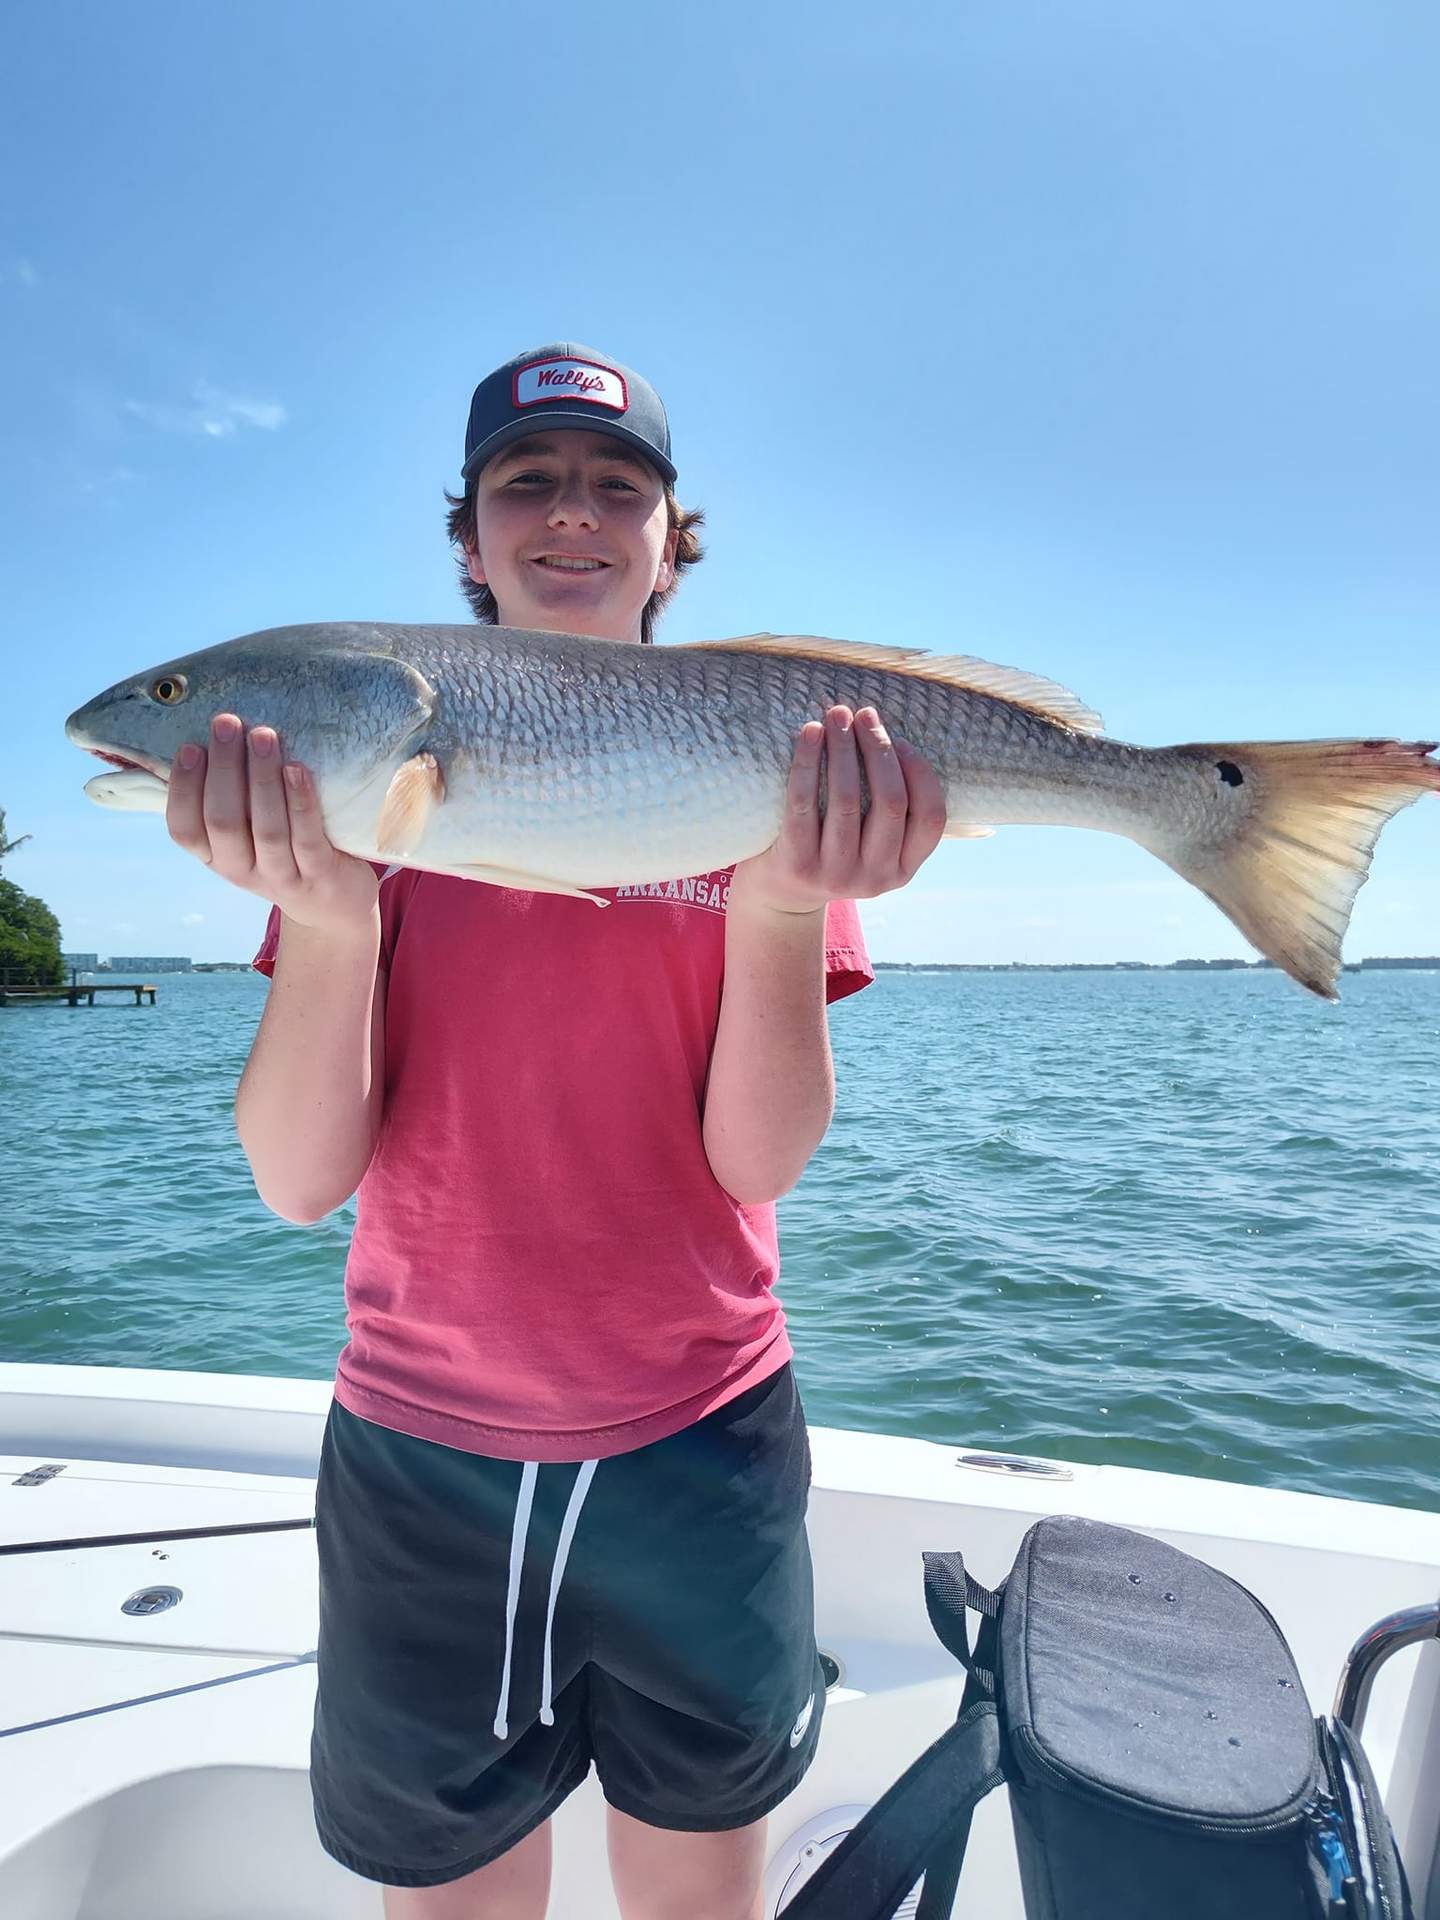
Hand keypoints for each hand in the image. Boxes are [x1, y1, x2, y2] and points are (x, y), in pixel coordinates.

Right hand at [166, 713, 379, 935]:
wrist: (334, 906)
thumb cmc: (286, 852)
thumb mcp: (248, 835)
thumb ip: (231, 798)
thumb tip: (216, 736)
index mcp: (216, 858)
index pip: (184, 830)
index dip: (183, 789)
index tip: (191, 746)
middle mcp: (241, 871)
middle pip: (223, 822)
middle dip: (224, 768)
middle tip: (227, 723)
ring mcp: (281, 877)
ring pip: (266, 829)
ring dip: (262, 778)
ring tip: (263, 735)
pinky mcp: (319, 876)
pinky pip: (307, 838)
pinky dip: (300, 801)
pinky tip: (297, 769)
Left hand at [729, 705, 947, 916]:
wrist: (781, 895)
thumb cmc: (834, 850)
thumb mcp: (874, 846)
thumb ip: (892, 813)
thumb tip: (895, 738)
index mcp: (903, 870)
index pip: (931, 817)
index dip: (920, 772)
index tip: (901, 741)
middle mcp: (876, 877)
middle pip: (890, 802)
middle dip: (879, 748)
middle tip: (864, 714)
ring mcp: (836, 875)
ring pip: (847, 799)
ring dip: (844, 748)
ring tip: (836, 715)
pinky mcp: (798, 864)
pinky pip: (803, 803)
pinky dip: (808, 762)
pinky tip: (810, 733)